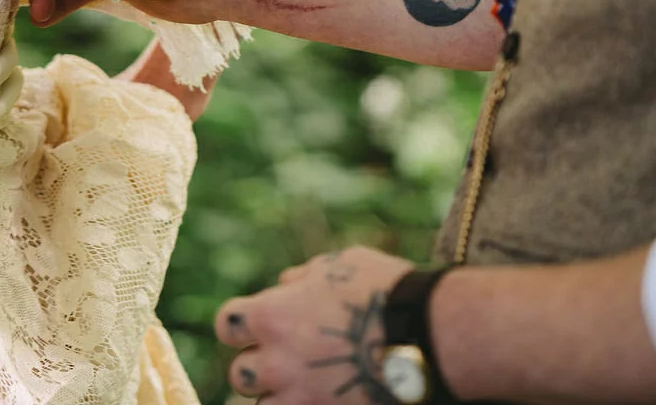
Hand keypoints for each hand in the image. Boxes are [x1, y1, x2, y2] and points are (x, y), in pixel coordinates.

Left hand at [216, 247, 414, 404]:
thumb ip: (304, 276)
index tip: (257, 327)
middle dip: (259, 367)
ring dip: (276, 397)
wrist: (428, 334)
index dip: (241, 325)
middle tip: (286, 362)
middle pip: (240, 374)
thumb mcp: (341, 265)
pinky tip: (319, 399)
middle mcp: (276, 362)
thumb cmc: (387, 290)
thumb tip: (285, 284)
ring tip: (302, 387)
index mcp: (273, 316)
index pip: (227, 324)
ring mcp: (299, 398)